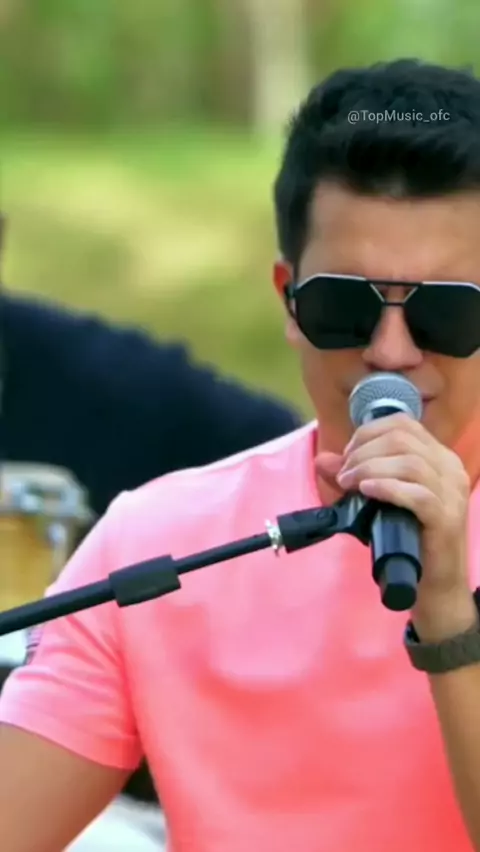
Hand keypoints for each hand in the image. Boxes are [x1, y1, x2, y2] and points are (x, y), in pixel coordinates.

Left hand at [316, 413, 473, 629]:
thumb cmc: (407, 538)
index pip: (403, 424)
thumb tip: (322, 459)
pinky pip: (419, 494)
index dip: (367, 434)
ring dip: (370, 468)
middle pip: (403, 438)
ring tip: (349, 484)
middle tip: (344, 475)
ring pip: (410, 463)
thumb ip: (352, 477)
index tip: (347, 457)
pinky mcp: (447, 518)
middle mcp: (449, 468)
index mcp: (438, 457)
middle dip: (363, 452)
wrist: (434, 585)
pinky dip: (388, 487)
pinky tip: (367, 491)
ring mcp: (452, 493)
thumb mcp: (376, 502)